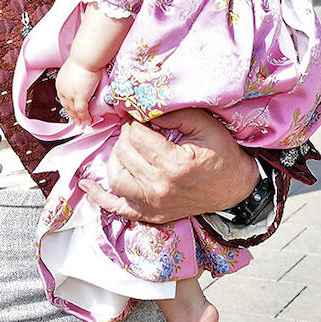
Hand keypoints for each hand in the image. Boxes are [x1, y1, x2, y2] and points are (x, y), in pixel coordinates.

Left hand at [55, 60, 100, 128]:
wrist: (85, 58)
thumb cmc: (83, 59)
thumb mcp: (75, 68)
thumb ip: (76, 76)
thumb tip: (82, 77)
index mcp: (61, 82)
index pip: (63, 98)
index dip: (67, 106)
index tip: (71, 110)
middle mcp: (63, 90)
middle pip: (67, 106)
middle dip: (72, 115)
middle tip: (76, 122)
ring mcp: (71, 95)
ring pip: (74, 111)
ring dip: (78, 119)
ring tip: (83, 124)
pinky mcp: (80, 97)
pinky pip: (82, 111)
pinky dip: (85, 118)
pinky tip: (88, 121)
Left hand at [79, 108, 255, 223]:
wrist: (235, 190)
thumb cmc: (221, 155)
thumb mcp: (205, 126)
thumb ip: (175, 113)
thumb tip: (144, 107)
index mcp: (174, 164)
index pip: (136, 135)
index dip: (134, 120)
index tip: (139, 114)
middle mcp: (160, 187)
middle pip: (124, 153)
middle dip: (126, 135)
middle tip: (136, 127)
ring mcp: (152, 204)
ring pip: (115, 176)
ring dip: (116, 157)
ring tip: (128, 147)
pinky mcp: (149, 214)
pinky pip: (116, 207)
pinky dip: (98, 196)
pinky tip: (86, 185)